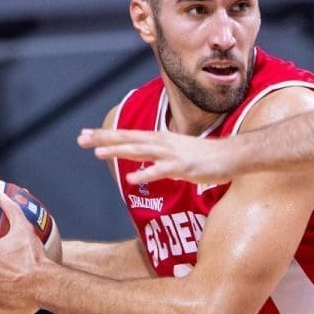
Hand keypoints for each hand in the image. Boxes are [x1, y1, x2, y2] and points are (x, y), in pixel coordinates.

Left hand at [79, 128, 234, 184]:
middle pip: (129, 139)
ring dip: (118, 151)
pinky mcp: (182, 167)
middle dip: (104, 138)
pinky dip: (145, 174)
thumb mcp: (178, 153)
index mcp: (160, 139)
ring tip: (98, 153)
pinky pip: (160, 171)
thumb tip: (146, 167)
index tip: (86, 134)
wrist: (231, 156)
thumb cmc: (207, 157)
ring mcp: (172, 154)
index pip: (128, 135)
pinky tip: (131, 178)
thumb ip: (160, 159)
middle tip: (81, 139)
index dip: (107, 134)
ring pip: (140, 151)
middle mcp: (163, 142)